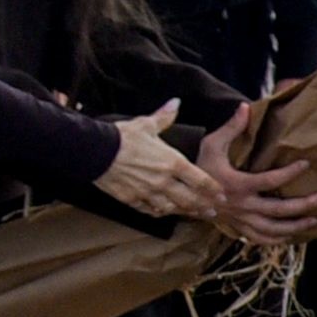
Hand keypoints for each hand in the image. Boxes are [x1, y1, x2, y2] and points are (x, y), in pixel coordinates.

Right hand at [94, 103, 226, 223]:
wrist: (96, 151)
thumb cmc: (123, 136)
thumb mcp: (146, 124)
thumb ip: (165, 117)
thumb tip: (176, 102)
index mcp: (173, 163)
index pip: (200, 180)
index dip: (213, 190)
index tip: (221, 195)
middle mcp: (164, 181)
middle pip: (190, 199)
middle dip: (203, 206)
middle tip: (213, 211)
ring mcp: (148, 193)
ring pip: (172, 208)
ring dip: (184, 212)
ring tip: (192, 214)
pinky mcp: (132, 200)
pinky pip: (150, 210)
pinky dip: (159, 212)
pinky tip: (163, 212)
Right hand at [198, 100, 316, 243]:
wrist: (182, 193)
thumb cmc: (199, 166)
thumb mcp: (212, 144)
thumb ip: (231, 128)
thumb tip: (246, 107)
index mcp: (238, 184)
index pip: (270, 180)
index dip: (290, 173)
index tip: (306, 164)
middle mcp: (242, 205)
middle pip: (278, 210)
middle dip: (304, 205)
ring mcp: (240, 220)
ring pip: (272, 230)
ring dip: (295, 227)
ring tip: (314, 219)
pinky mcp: (237, 228)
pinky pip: (259, 239)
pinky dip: (276, 240)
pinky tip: (291, 236)